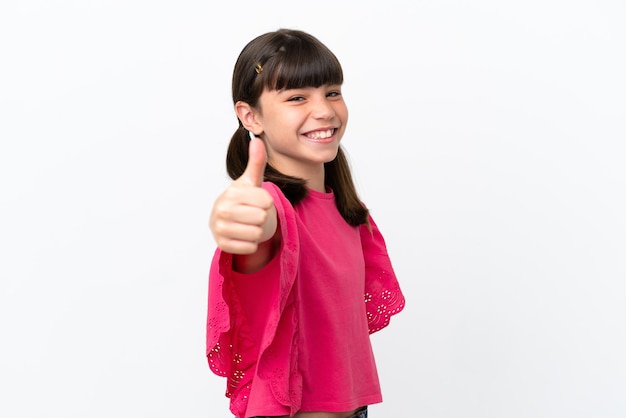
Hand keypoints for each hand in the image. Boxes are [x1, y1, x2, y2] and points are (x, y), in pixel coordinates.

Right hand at [209, 136, 276, 253]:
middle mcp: (222, 210)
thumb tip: (257, 140)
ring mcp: (220, 229)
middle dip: (262, 218)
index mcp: (231, 193)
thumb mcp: (251, 181)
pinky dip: (251, 244)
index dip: (267, 203)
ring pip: (258, 234)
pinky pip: (250, 247)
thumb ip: (256, 162)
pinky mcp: (222, 245)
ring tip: (248, 224)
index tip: (256, 201)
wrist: (226, 220)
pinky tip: (243, 235)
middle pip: (262, 218)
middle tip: (251, 214)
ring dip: (258, 231)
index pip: (267, 201)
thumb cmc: (242, 199)